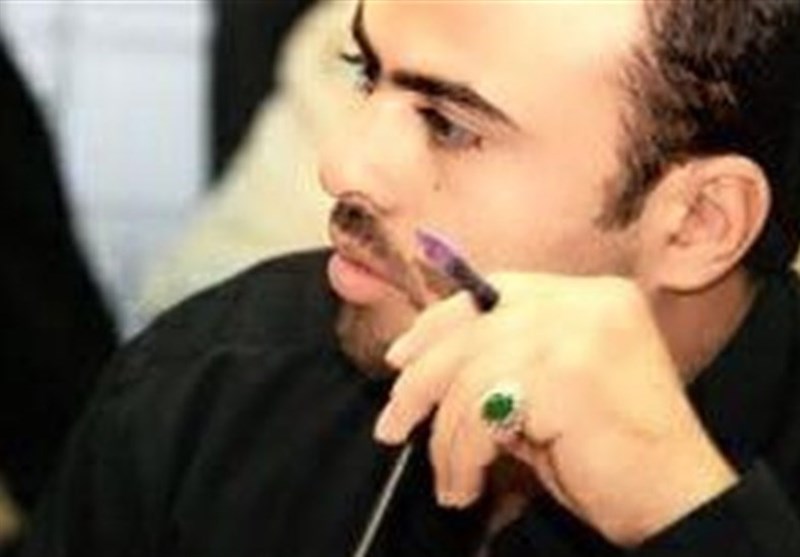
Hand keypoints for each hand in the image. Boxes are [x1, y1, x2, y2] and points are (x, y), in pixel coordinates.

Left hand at [374, 273, 736, 545]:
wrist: (682, 502)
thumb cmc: (617, 454)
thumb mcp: (556, 393)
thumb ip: (506, 365)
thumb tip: (424, 368)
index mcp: (592, 296)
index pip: (494, 291)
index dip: (439, 322)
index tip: (402, 357)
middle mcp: (587, 303)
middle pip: (472, 325)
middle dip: (420, 377)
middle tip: (394, 422)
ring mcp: (577, 332)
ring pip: (467, 372)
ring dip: (442, 433)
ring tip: (447, 474)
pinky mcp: (564, 374)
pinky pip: (478, 412)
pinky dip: (460, 454)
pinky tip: (465, 483)